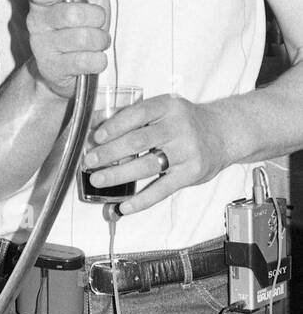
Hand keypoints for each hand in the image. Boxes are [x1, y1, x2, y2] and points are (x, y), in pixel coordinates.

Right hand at [26, 0, 110, 98]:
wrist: (68, 68)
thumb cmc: (79, 27)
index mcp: (40, 1)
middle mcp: (36, 22)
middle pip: (72, 15)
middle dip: (97, 18)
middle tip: (98, 22)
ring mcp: (42, 47)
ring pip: (83, 39)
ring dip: (101, 40)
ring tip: (98, 41)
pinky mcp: (52, 69)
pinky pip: (86, 61)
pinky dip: (99, 59)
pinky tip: (94, 58)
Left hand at [83, 94, 228, 213]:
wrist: (223, 133)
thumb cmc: (184, 121)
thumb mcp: (162, 109)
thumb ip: (132, 114)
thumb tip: (95, 121)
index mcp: (168, 106)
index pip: (137, 114)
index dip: (114, 126)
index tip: (96, 137)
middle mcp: (179, 127)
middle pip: (138, 141)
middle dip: (109, 153)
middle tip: (89, 162)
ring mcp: (186, 151)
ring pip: (146, 165)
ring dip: (118, 175)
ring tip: (98, 180)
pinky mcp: (191, 173)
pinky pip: (162, 190)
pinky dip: (141, 200)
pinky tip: (124, 206)